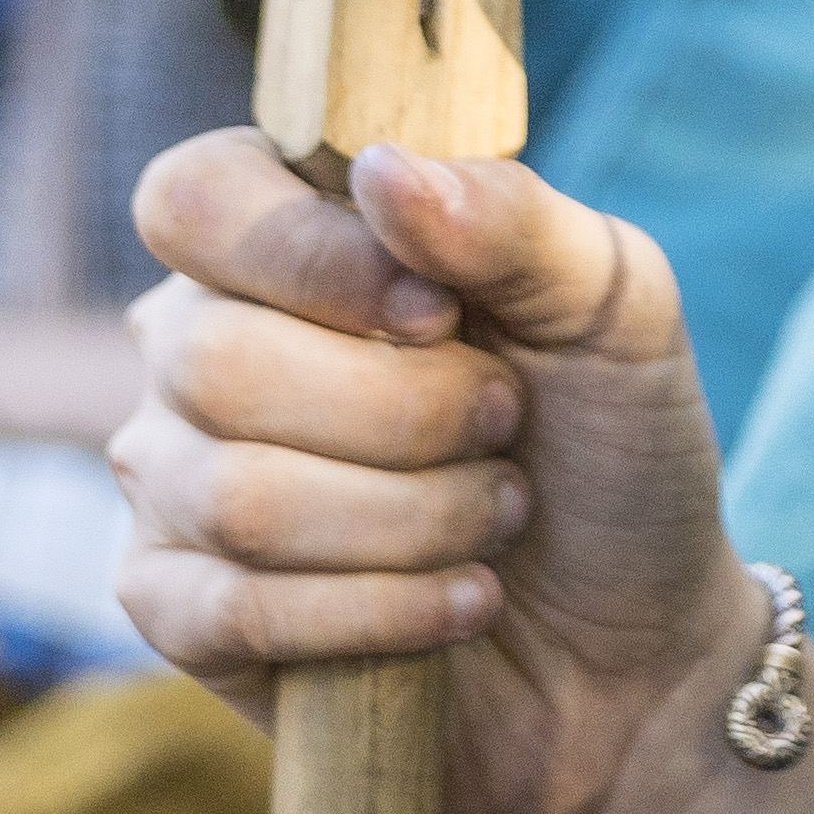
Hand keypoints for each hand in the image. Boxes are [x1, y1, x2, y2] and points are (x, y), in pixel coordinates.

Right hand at [114, 132, 813, 813]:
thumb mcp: (611, 304)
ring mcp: (176, 482)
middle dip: (405, 414)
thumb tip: (380, 170)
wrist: (637, 643)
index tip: (442, 314)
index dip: (307, 257)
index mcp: (283, 238)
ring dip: (414, 519)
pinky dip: (379, 611)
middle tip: (502, 426)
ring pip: (237, 496)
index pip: (196, 200)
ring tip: (493, 515)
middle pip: (216, 360)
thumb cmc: (611, 446)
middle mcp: (197, 346)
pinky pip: (232, 608)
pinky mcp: (181, 613)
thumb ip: (510, 218)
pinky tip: (458, 601)